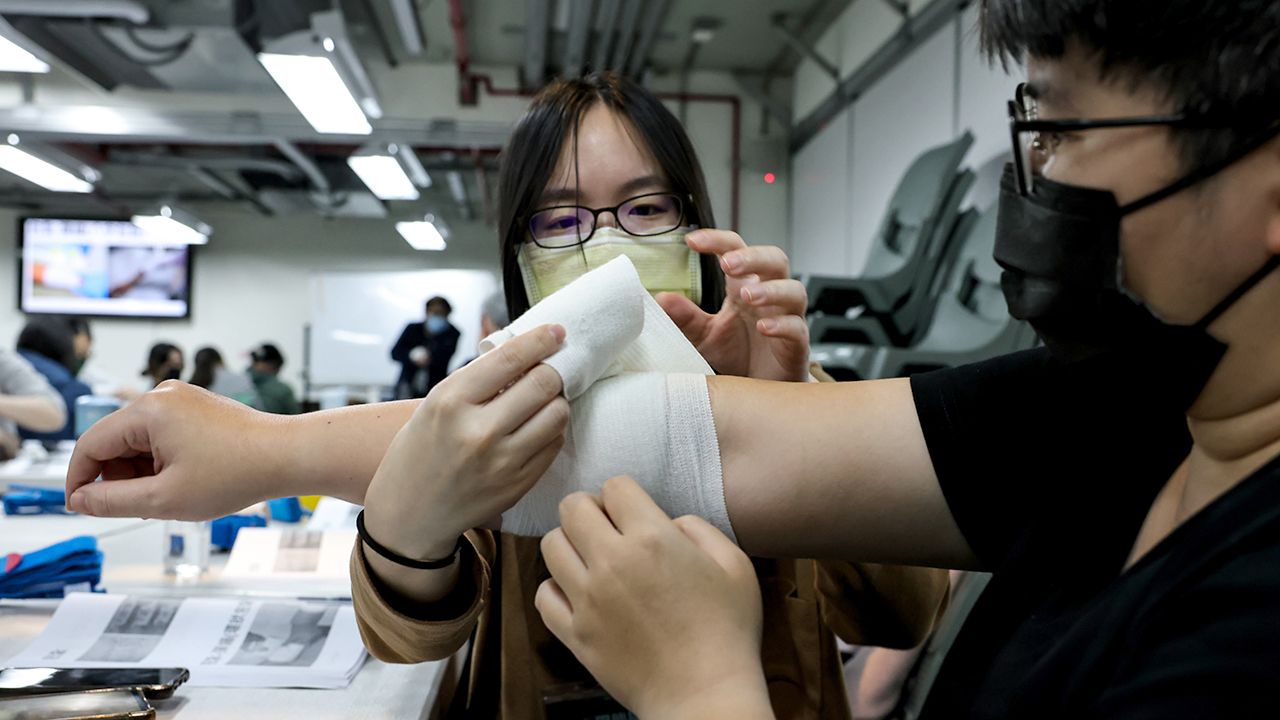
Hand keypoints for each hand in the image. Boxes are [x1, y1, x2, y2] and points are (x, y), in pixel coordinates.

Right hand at [66, 382, 278, 519]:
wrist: (288, 457)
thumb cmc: (237, 473)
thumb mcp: (164, 499)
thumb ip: (112, 501)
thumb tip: (80, 500)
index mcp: (149, 409)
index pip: (90, 444)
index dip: (79, 480)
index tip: (79, 508)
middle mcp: (163, 395)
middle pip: (115, 442)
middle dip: (120, 477)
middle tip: (146, 506)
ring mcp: (182, 399)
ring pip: (139, 442)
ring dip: (143, 472)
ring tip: (174, 494)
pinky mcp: (197, 408)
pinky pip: (162, 436)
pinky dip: (163, 462)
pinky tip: (185, 481)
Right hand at [362, 324, 570, 559]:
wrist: (408, 515)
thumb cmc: (420, 451)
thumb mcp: (434, 405)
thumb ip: (477, 380)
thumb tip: (526, 352)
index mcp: (450, 401)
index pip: (510, 358)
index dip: (541, 339)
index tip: (557, 331)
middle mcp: (477, 431)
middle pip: (544, 383)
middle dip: (553, 370)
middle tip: (550, 369)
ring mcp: (501, 462)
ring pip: (558, 413)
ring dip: (557, 400)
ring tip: (543, 400)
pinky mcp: (518, 484)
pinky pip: (554, 444)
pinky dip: (552, 429)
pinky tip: (537, 427)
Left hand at [536, 476, 771, 718]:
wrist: (705, 694)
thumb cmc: (727, 631)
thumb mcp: (735, 564)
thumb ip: (699, 528)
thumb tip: (670, 522)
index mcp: (652, 539)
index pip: (615, 486)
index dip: (625, 494)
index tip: (634, 512)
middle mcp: (611, 562)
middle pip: (572, 507)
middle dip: (590, 509)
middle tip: (608, 527)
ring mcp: (587, 599)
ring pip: (550, 546)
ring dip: (570, 544)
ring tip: (592, 559)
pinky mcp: (574, 634)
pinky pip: (543, 595)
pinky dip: (556, 588)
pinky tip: (580, 593)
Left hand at [659, 229, 809, 381]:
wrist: (758, 390)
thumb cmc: (737, 354)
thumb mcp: (704, 335)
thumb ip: (685, 318)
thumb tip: (660, 299)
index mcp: (743, 286)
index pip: (736, 250)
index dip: (718, 240)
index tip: (692, 241)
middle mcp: (769, 296)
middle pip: (775, 260)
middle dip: (753, 257)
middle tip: (728, 263)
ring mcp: (787, 318)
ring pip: (793, 291)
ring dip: (771, 290)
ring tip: (748, 297)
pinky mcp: (796, 345)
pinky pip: (797, 328)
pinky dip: (782, 325)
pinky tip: (764, 328)